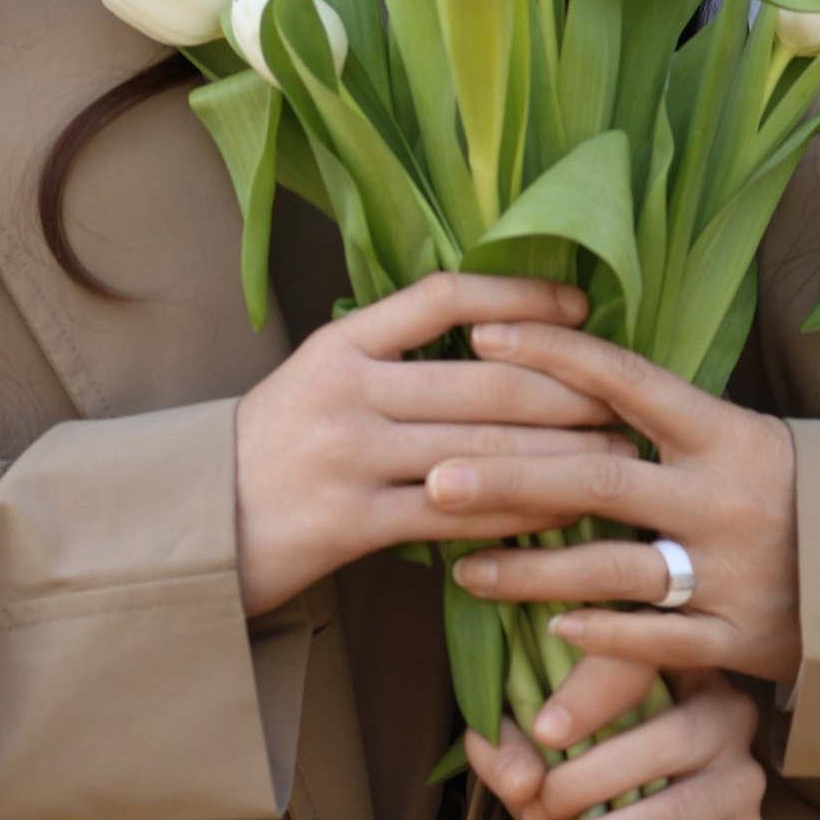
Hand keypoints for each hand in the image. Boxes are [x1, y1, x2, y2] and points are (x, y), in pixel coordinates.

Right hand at [232, 272, 611, 616]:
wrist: (192, 524)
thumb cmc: (272, 447)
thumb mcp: (318, 376)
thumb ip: (393, 355)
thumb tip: (502, 341)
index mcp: (341, 344)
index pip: (444, 296)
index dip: (520, 295)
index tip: (581, 308)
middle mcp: (347, 391)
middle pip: (487, 381)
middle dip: (572, 393)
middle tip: (627, 402)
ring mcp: (349, 457)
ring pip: (486, 449)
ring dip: (564, 455)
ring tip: (616, 456)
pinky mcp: (353, 522)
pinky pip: (460, 514)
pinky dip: (519, 511)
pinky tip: (561, 512)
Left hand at [428, 323, 801, 736]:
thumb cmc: (805, 494)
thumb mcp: (751, 440)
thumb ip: (672, 425)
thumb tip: (574, 379)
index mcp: (726, 433)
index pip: (626, 380)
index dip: (553, 354)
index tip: (480, 338)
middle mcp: (724, 496)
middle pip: (598, 476)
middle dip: (509, 477)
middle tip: (433, 476)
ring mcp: (732, 570)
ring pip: (612, 568)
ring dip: (531, 571)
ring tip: (462, 569)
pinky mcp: (743, 638)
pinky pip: (659, 640)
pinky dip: (603, 635)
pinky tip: (548, 630)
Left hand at [465, 672, 766, 819]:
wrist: (635, 816)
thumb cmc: (582, 755)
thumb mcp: (540, 737)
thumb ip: (514, 749)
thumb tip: (517, 783)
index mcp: (677, 663)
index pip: (644, 664)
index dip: (592, 696)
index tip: (542, 732)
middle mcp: (725, 713)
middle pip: (668, 742)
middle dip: (587, 786)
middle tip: (534, 815)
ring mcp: (743, 780)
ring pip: (677, 812)